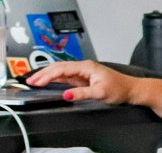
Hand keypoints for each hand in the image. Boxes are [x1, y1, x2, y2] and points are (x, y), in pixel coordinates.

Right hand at [25, 60, 161, 120]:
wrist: (131, 90)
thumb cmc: (120, 88)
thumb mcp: (100, 92)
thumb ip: (81, 93)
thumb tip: (66, 94)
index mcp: (85, 66)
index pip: (61, 69)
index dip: (47, 75)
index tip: (37, 81)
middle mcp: (82, 67)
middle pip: (58, 68)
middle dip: (43, 74)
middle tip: (30, 81)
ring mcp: (82, 72)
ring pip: (60, 72)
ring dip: (47, 76)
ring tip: (35, 81)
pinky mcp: (83, 79)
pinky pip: (65, 77)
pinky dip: (54, 79)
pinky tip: (48, 82)